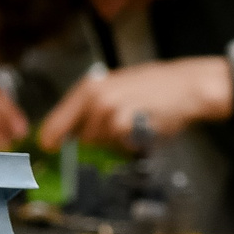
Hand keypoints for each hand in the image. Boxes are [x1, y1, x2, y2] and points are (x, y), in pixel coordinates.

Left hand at [37, 57, 233, 151]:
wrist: (186, 86)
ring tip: (134, 123)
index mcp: (89, 87)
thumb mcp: (118, 88)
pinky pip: (119, 144)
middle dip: (97, 140)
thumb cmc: (155, 88)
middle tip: (120, 127)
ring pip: (100, 143)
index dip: (52, 136)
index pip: (58, 118)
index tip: (48, 147)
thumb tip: (73, 132)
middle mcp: (94, 97)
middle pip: (81, 137)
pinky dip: (130, 142)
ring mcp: (107, 110)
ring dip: (115, 141)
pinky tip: (142, 128)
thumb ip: (94, 107)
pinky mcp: (122, 123)